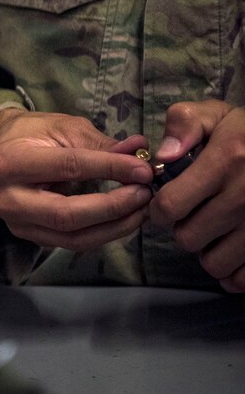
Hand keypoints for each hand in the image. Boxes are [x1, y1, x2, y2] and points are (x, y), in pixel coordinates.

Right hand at [0, 110, 152, 250]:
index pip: (68, 168)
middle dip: (113, 206)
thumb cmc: (33, 134)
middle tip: (145, 193)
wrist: (1, 151)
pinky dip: (103, 232)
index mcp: (9, 162)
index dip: (110, 169)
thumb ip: (101, 144)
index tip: (143, 169)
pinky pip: (72, 242)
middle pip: (67, 214)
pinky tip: (124, 219)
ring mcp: (15, 223)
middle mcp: (5, 199)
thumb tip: (140, 152)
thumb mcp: (64, 128)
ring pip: (72, 237)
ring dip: (114, 226)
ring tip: (142, 209)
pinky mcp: (30, 236)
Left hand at [150, 100, 244, 291]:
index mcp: (226, 161)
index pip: (171, 205)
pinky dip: (233, 271)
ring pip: (214, 262)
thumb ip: (184, 124)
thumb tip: (163, 155)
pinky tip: (230, 253)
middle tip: (191, 215)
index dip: (158, 209)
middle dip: (181, 229)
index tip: (164, 204)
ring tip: (212, 230)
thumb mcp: (217, 115)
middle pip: (188, 238)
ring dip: (206, 250)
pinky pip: (244, 277)